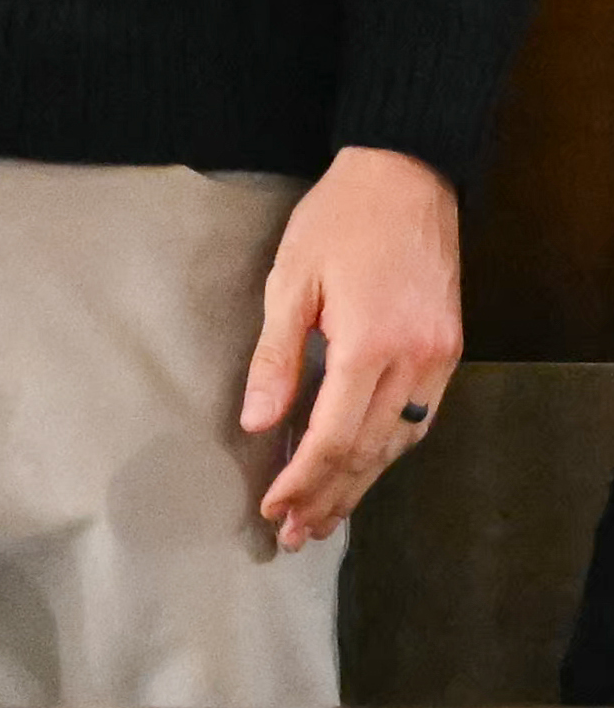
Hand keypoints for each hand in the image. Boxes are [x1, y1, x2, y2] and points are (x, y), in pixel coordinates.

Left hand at [242, 145, 460, 546]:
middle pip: (368, 454)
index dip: (302, 479)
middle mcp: (413, 364)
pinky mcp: (448, 352)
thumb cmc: (341, 216)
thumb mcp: (293, 275)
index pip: (333, 437)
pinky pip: (418, 421)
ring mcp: (438, 361)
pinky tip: (363, 466)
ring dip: (359, 484)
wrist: (407, 173)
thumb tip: (259, 423)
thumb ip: (278, 355)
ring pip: (398, 445)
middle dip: (329, 498)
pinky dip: (387, 451)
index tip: (274, 507)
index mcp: (369, 344)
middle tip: (295, 534)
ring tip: (323, 515)